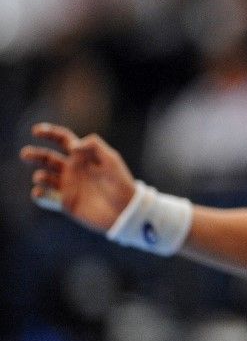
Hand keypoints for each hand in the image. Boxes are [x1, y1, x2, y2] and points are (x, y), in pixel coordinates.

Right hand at [19, 122, 135, 232]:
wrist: (125, 210)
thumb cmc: (121, 183)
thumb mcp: (111, 160)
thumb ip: (95, 147)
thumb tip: (73, 144)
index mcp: (82, 156)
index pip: (62, 140)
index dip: (49, 133)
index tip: (36, 131)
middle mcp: (71, 169)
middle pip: (47, 158)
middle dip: (35, 155)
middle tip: (26, 154)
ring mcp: (67, 186)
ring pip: (44, 177)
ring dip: (40, 176)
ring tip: (43, 177)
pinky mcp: (65, 202)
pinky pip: (47, 198)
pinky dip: (40, 195)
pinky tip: (39, 192)